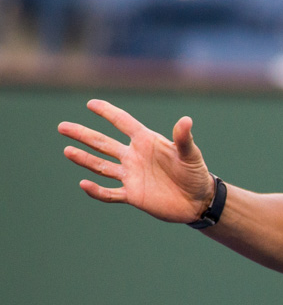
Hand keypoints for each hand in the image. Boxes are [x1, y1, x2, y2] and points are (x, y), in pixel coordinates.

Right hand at [58, 99, 214, 223]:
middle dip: (83, 135)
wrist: (198, 200)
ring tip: (67, 151)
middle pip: (103, 143)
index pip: (123, 123)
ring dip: (84, 159)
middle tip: (62, 127)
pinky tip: (83, 184)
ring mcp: (131, 176)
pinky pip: (110, 193)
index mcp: (147, 142)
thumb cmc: (196, 173)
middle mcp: (134, 157)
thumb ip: (184, 139)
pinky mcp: (132, 194)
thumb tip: (186, 120)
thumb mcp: (190, 155)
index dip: (108, 113)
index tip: (91, 104)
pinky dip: (96, 191)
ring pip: (101, 166)